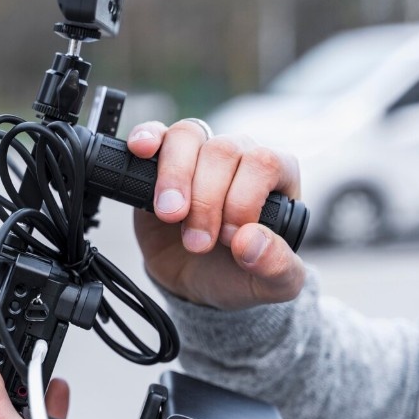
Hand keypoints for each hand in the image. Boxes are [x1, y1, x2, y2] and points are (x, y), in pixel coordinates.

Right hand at [127, 119, 306, 309]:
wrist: (196, 281)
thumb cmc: (238, 273)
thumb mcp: (272, 285)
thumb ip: (277, 267)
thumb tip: (251, 240)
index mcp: (276, 175)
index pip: (263, 163)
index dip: (242, 199)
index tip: (229, 238)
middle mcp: (239, 155)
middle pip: (222, 151)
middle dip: (205, 201)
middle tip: (197, 243)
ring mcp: (199, 154)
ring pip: (187, 136)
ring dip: (175, 177)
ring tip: (169, 215)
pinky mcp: (161, 160)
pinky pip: (155, 132)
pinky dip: (147, 137)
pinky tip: (142, 151)